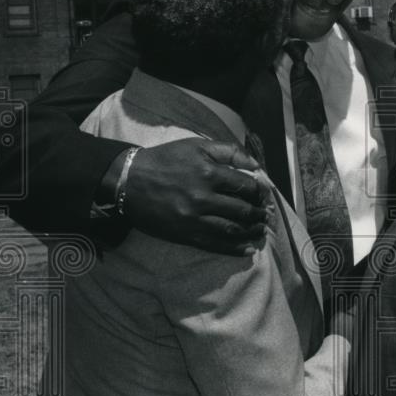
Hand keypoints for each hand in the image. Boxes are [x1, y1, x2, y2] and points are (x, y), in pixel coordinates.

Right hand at [122, 138, 268, 254]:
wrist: (129, 180)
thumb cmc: (165, 160)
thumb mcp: (197, 146)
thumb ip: (229, 152)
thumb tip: (255, 165)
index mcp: (209, 174)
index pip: (246, 186)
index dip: (259, 192)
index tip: (264, 195)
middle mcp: (203, 198)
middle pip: (242, 210)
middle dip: (259, 213)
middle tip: (266, 215)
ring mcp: (194, 219)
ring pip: (232, 229)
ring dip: (251, 231)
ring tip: (260, 231)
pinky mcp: (185, 234)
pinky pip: (214, 244)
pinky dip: (234, 248)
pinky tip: (247, 249)